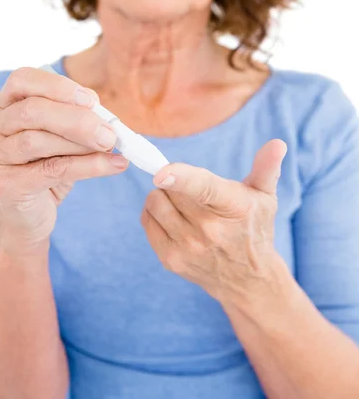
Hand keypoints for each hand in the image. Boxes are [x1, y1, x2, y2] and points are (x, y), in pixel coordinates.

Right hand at [0, 67, 128, 252]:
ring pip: (37, 140)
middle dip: (76, 119)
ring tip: (110, 148)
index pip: (23, 80)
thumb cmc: (45, 167)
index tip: (92, 100)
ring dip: (81, 144)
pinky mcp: (6, 185)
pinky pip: (51, 170)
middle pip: (32, 111)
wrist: (27, 216)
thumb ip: (76, 117)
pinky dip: (88, 166)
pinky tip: (113, 165)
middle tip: (109, 132)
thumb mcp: (60, 136)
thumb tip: (105, 115)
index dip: (58, 87)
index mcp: (2, 105)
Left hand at [141, 139, 286, 305]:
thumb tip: (277, 144)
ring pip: (155, 202)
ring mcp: (187, 247)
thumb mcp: (265, 197)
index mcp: (232, 207)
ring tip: (181, 203)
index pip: (202, 189)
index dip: (180, 178)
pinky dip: (154, 212)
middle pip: (170, 188)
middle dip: (174, 181)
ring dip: (162, 195)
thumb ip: (266, 168)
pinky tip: (173, 217)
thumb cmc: (254, 229)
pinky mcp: (170, 259)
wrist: (248, 280)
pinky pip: (147, 220)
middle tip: (191, 190)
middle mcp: (208, 230)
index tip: (161, 172)